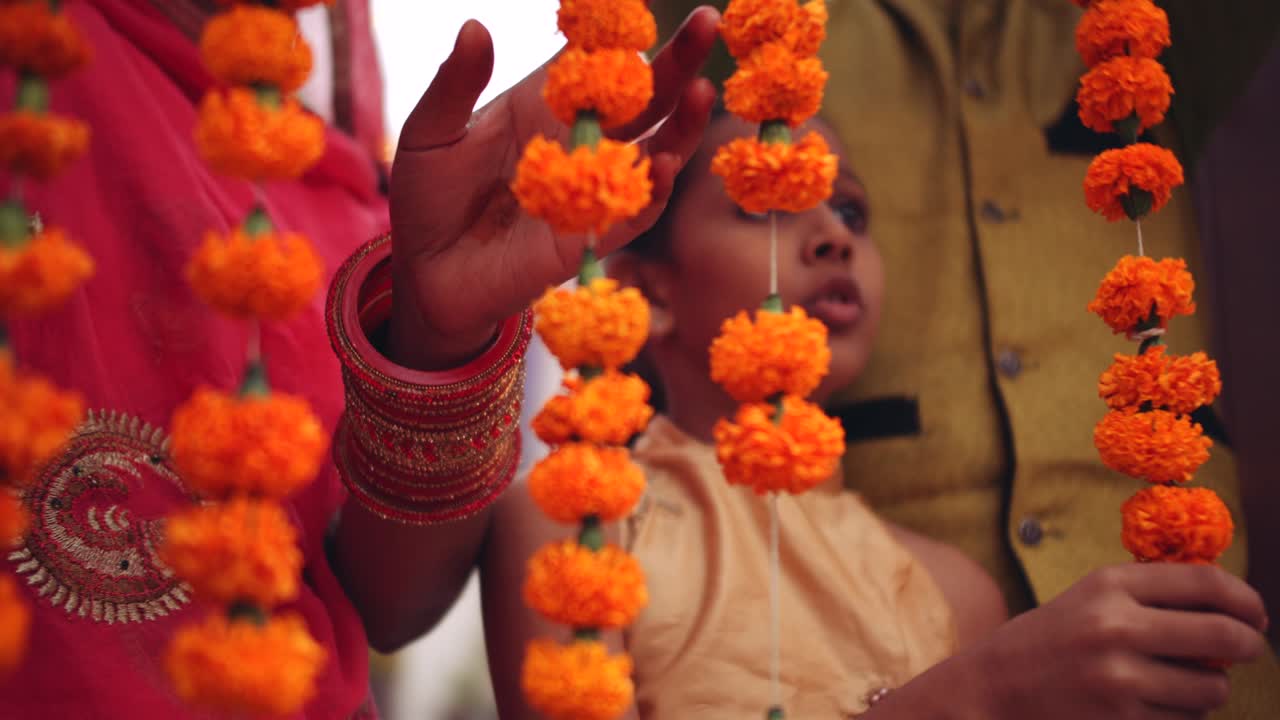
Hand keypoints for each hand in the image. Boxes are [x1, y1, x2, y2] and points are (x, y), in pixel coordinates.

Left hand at [386, 9, 719, 369]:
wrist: (425, 272)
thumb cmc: (427, 196)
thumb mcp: (431, 134)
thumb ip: (456, 84)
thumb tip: (475, 25)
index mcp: (545, 103)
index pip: (595, 59)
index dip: (621, 32)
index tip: (646, 7)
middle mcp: (580, 140)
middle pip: (643, 98)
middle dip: (679, 63)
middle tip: (709, 22)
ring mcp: (592, 187)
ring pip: (654, 150)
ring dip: (683, 123)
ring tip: (704, 91)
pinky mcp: (592, 234)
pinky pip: (633, 211)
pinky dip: (653, 188)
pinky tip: (666, 162)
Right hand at [967, 564, 1266, 718]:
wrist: (993, 688)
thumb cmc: (1050, 640)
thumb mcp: (1090, 598)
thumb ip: (1150, 594)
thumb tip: (1231, 606)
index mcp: (1109, 585)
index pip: (1204, 583)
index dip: (1245, 598)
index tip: (1257, 615)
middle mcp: (1117, 627)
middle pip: (1221, 635)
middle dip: (1247, 645)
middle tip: (1249, 649)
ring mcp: (1120, 678)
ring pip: (1210, 688)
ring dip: (1211, 688)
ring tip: (1185, 683)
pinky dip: (1182, 715)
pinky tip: (1153, 705)